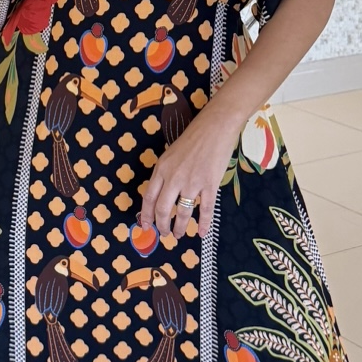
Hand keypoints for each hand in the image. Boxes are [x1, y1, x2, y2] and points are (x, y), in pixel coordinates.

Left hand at [139, 100, 246, 239]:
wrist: (215, 126)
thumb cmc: (194, 137)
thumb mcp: (171, 153)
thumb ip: (166, 173)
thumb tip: (162, 193)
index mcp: (162, 168)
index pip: (149, 197)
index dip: (146, 214)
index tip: (146, 226)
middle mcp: (174, 177)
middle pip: (163, 209)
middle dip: (162, 225)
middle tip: (165, 234)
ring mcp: (192, 182)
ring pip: (183, 213)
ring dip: (181, 228)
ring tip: (179, 235)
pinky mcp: (210, 184)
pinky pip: (206, 209)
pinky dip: (204, 224)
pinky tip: (203, 233)